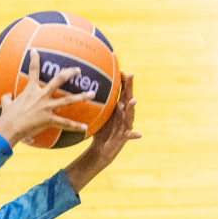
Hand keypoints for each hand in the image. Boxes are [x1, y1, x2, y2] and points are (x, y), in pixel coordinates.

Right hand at [0, 49, 94, 145]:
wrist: (8, 128)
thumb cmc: (6, 118)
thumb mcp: (5, 105)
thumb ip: (6, 98)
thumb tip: (6, 95)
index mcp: (30, 90)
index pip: (33, 71)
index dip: (34, 59)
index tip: (35, 51)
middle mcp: (41, 96)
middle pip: (58, 80)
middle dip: (70, 73)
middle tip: (79, 70)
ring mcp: (47, 107)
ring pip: (68, 100)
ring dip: (81, 96)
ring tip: (92, 93)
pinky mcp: (49, 119)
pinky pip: (65, 123)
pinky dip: (75, 126)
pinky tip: (85, 128)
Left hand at [64, 73, 138, 192]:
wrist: (102, 149)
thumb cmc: (100, 130)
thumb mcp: (96, 115)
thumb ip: (93, 104)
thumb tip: (79, 92)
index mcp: (118, 107)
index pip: (121, 91)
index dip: (122, 80)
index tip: (121, 69)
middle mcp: (124, 114)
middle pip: (128, 97)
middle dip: (129, 86)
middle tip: (131, 74)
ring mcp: (125, 125)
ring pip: (130, 115)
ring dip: (132, 107)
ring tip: (133, 100)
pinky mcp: (124, 137)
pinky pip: (129, 136)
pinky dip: (134, 135)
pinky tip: (139, 134)